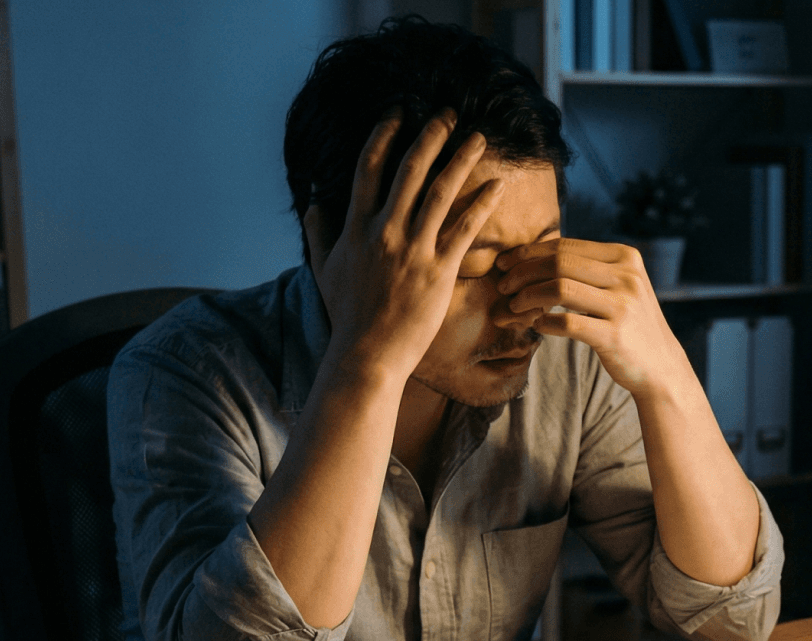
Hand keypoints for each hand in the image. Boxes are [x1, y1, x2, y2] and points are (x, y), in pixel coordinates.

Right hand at [307, 112, 505, 382]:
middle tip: (447, 114)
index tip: (397, 114)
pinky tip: (498, 184)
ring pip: (440, 191)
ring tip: (478, 138)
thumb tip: (313, 202)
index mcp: (355, 227)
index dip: (383, 136)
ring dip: (461, 159)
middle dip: (429, 136)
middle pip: (408, 170)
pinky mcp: (438, 271)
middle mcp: (383, 231)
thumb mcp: (324, 270)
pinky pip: (465, 228)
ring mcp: (412, 249)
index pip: (368, 169)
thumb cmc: (347, 316)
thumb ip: (320, 232)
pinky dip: (483, 203)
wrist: (367, 355)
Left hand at [491, 239, 694, 396]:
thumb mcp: (619, 286)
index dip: (529, 252)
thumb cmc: (629, 324)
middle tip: (503, 286)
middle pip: (559, 263)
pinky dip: (545, 323)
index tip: (505, 263)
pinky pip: (567, 323)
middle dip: (523, 273)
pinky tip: (537, 327)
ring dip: (528, 297)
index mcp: (625, 257)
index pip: (566, 245)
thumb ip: (588, 268)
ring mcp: (623, 305)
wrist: (660, 367)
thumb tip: (534, 254)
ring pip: (560, 289)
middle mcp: (627, 276)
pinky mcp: (615, 335)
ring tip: (514, 307)